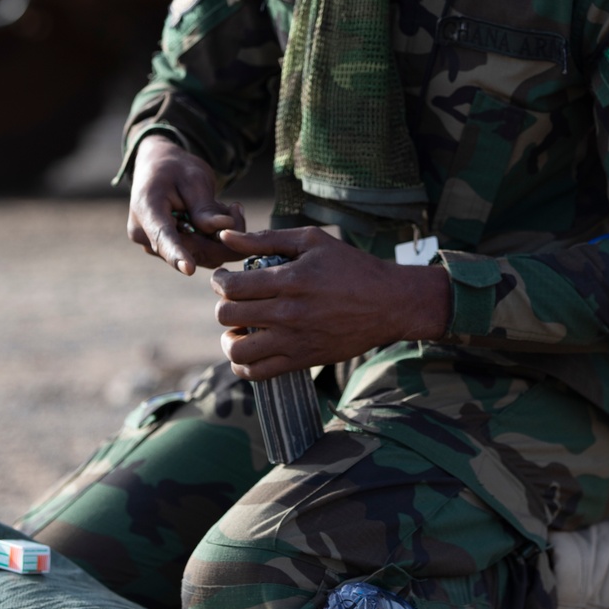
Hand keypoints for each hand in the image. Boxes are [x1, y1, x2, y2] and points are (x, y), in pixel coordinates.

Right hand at [127, 135, 244, 274]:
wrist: (158, 170)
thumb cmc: (175, 169)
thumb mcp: (194, 178)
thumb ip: (204, 207)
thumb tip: (222, 230)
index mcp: (146, 209)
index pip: (162, 236)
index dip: (176, 254)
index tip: (188, 269)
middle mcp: (145, 234)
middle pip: (190, 250)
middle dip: (221, 237)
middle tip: (235, 208)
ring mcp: (155, 247)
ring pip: (200, 255)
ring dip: (219, 237)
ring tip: (219, 206)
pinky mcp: (168, 252)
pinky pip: (200, 253)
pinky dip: (214, 240)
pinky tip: (214, 217)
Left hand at [211, 226, 451, 378]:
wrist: (389, 303)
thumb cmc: (352, 267)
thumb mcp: (312, 241)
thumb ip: (266, 238)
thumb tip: (226, 235)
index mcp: (290, 280)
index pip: (232, 286)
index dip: (219, 281)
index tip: (226, 279)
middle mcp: (288, 313)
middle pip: (228, 315)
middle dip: (223, 306)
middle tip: (234, 301)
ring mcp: (295, 340)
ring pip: (237, 349)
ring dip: (229, 339)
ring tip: (238, 329)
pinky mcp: (303, 360)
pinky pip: (258, 373)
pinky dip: (244, 365)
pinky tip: (251, 349)